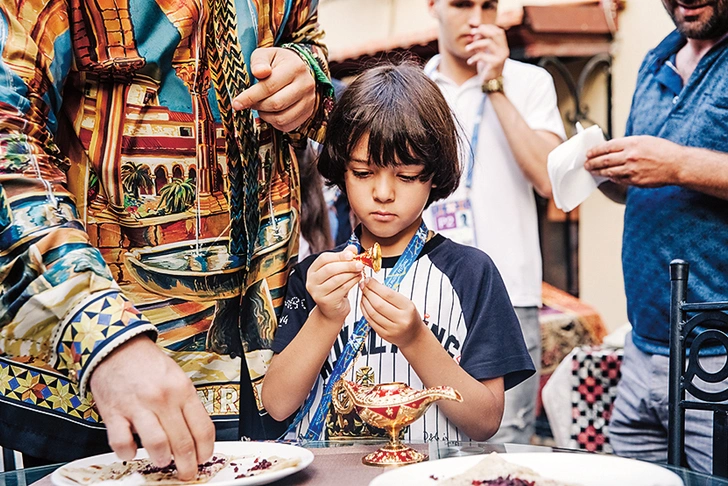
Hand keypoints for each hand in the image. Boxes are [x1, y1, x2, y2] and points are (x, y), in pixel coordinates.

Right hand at [89, 335, 214, 480]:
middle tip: (187, 473)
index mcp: (183, 390)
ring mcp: (138, 406)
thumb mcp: (177, 377)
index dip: (206, 450)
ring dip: (161, 459)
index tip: (204, 459)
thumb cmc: (147, 363)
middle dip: (187, 465)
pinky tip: (131, 450)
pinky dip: (128, 453)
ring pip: (157, 445)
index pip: (202, 428)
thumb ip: (185, 404)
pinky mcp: (114, 413)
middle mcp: (163, 399)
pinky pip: (122, 443)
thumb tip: (195, 434)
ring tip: (162, 460)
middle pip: (182, 442)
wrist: (116, 347)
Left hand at [232, 47, 315, 132]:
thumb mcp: (266, 54)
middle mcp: (306, 85)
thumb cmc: (277, 62)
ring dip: (265, 116)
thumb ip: (259, 61)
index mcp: (295, 68)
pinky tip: (270, 113)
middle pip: (276, 104)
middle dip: (257, 106)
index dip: (250, 96)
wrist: (298, 69)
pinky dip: (274, 122)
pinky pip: (287, 126)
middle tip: (249, 102)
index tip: (236, 103)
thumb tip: (259, 72)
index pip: (270, 86)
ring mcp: (309, 101)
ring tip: (260, 106)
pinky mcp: (308, 113)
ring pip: (281, 118)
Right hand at [306, 245, 362, 321]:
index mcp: (312, 271)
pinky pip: (342, 289)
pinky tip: (358, 279)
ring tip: (360, 271)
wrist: (332, 311)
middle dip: (347, 265)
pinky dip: (352, 282)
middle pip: (330, 269)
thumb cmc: (335, 289)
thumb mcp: (338, 272)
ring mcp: (317, 293)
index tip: (352, 254)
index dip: (339, 255)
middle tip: (360, 263)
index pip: (323, 259)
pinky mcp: (326, 302)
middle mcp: (311, 282)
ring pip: (337, 279)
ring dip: (351, 273)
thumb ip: (343, 259)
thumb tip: (353, 247)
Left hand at [359, 278, 425, 348]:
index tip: (368, 280)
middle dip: (368, 292)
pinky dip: (365, 311)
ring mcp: (392, 329)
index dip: (375, 286)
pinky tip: (364, 304)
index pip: (388, 294)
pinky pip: (370, 321)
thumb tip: (372, 284)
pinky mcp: (384, 335)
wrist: (413, 335)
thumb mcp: (406, 302)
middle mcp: (401, 319)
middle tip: (363, 285)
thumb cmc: (409, 316)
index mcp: (408, 308)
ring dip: (364, 301)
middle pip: (378, 304)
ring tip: (363, 294)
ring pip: (372, 313)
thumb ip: (390, 294)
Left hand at [465, 24, 508, 82]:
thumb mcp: (484, 52)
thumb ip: (480, 43)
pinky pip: (482, 56)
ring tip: (467, 48)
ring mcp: (501, 56)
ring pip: (488, 43)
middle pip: (496, 34)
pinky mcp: (495, 63)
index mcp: (503, 46)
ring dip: (475, 43)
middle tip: (472, 32)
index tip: (476, 29)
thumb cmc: (486, 66)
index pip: (498, 31)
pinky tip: (470, 62)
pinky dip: (474, 57)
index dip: (487, 27)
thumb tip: (473, 33)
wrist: (490, 82)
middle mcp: (504, 50)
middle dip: (482, 31)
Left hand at [584, 135, 682, 186]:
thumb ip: (627, 144)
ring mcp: (632, 169)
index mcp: (632, 143)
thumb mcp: (644, 140)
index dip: (594, 151)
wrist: (678, 165)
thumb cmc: (663, 150)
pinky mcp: (635, 181)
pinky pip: (619, 180)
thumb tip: (611, 149)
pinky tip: (607, 177)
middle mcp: (630, 156)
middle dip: (592, 163)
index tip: (588, 153)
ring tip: (592, 171)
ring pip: (609, 171)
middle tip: (586, 164)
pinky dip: (611, 178)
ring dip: (598, 172)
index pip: (607, 147)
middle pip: (604, 160)